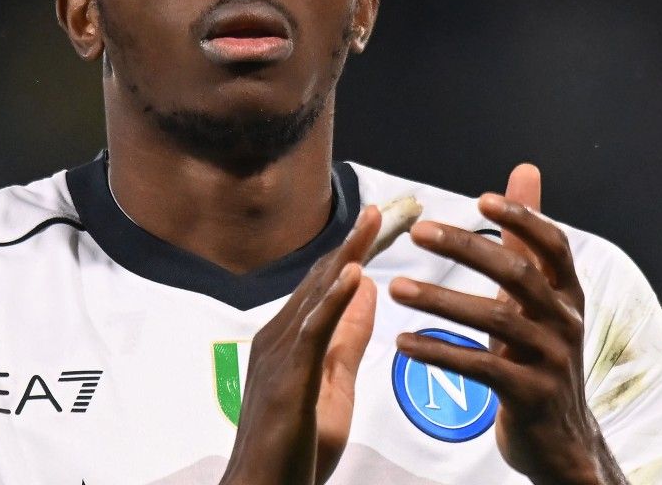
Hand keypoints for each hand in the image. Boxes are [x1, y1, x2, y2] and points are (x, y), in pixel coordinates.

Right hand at [221, 206, 380, 484]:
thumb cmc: (292, 451)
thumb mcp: (333, 389)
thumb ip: (348, 340)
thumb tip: (366, 293)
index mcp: (288, 340)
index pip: (324, 286)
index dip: (351, 253)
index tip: (378, 224)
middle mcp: (278, 338)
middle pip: (320, 280)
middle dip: (353, 243)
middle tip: (384, 209)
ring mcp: (279, 355)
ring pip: (317, 295)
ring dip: (347, 256)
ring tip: (373, 224)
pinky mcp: (288, 378)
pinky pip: (314, 330)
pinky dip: (333, 298)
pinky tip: (353, 274)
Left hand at [389, 164, 626, 484]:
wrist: (561, 439)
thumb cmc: (540, 355)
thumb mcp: (539, 296)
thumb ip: (526, 238)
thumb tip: (525, 170)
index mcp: (567, 293)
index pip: (553, 245)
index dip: (523, 218)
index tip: (481, 200)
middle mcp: (565, 321)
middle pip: (518, 275)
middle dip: (467, 249)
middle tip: (418, 231)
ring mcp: (551, 360)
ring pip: (495, 320)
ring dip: (440, 300)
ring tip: (396, 287)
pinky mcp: (529, 396)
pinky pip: (481, 368)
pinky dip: (440, 352)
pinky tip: (403, 342)